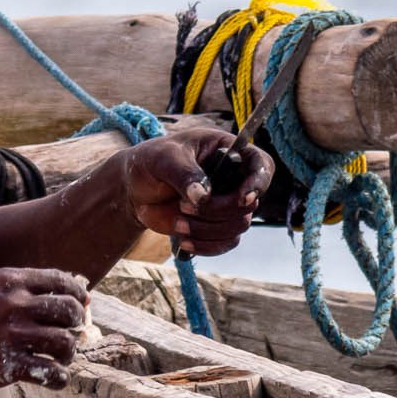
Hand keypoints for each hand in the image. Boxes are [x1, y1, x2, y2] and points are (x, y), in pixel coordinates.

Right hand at [0, 267, 88, 393]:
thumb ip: (15, 286)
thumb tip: (56, 290)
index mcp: (9, 281)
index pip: (62, 281)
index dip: (78, 295)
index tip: (81, 306)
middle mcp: (15, 305)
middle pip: (69, 311)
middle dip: (77, 323)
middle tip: (70, 333)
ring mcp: (12, 336)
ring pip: (66, 343)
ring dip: (69, 353)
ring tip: (59, 358)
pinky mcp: (9, 366)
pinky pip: (52, 374)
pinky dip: (60, 378)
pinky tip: (53, 378)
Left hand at [124, 127, 272, 256]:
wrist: (135, 188)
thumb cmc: (151, 161)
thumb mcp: (163, 159)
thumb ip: (184, 173)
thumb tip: (203, 196)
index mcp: (228, 151)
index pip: (261, 165)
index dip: (258, 183)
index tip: (242, 198)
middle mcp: (234, 179)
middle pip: (250, 203)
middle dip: (217, 211)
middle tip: (183, 206)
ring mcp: (226, 204)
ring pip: (238, 226)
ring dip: (207, 229)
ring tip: (177, 222)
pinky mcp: (216, 226)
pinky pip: (226, 243)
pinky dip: (206, 245)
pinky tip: (183, 241)